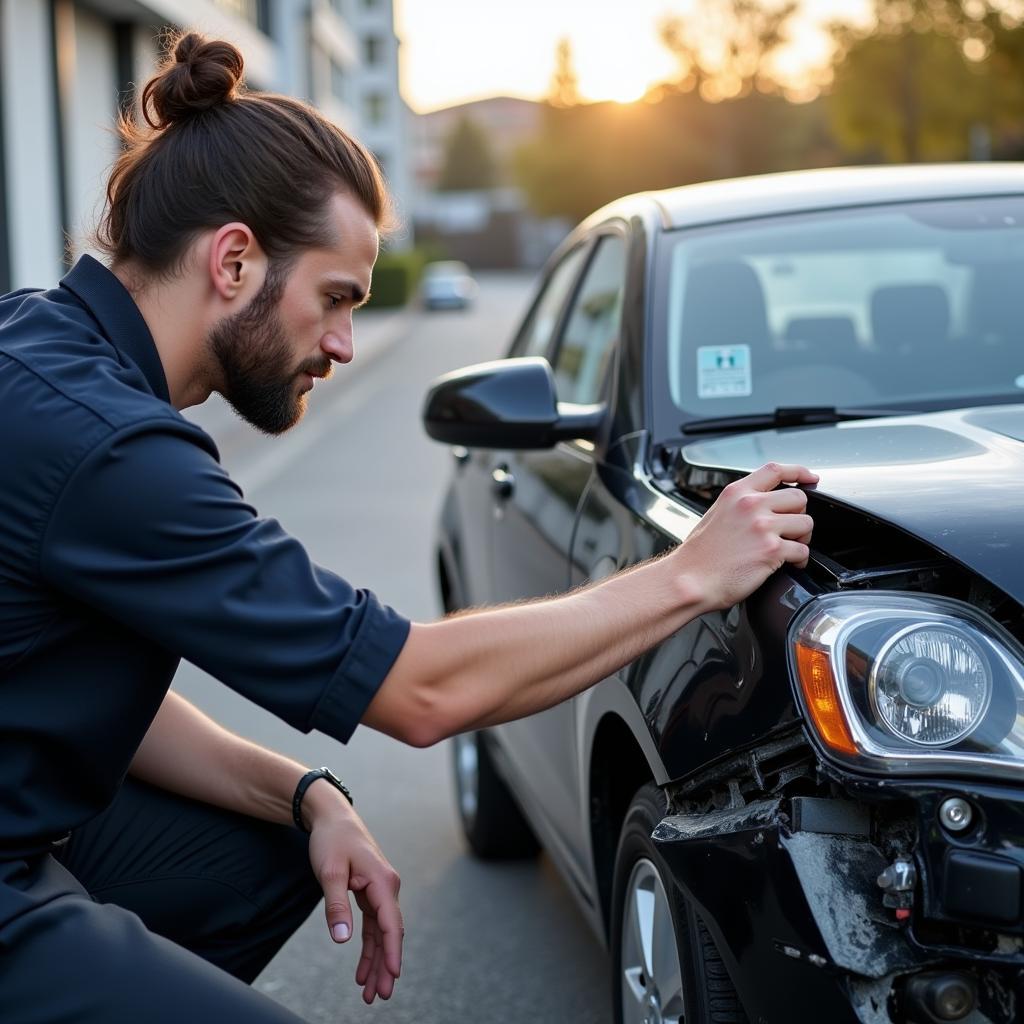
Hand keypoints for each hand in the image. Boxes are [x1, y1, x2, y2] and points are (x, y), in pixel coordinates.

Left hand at [304, 781, 403, 1002]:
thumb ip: (336, 906)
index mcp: (383, 881)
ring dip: (376, 961)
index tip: (392, 976)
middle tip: (378, 996)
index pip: (391, 923)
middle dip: (384, 966)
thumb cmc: (332, 840)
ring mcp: (379, 891)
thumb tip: (342, 939)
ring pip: (381, 933)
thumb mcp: (330, 873)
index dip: (392, 952)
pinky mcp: (369, 893)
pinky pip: (373, 926)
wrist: (331, 816)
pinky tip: (362, 968)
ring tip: (369, 992)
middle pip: (389, 933)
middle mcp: (387, 887)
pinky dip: (369, 947)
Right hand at [678, 461, 817, 609]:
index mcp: (737, 493)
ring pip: (806, 523)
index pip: (776, 470)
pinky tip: (788, 564)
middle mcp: (750, 505)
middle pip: (798, 498)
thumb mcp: (716, 513)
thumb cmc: (699, 554)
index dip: (799, 472)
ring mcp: (762, 526)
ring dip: (802, 538)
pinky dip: (799, 560)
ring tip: (789, 548)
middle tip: (791, 529)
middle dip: (799, 514)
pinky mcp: (772, 550)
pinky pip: (802, 551)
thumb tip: (766, 504)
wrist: (689, 580)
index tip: (809, 478)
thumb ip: (741, 504)